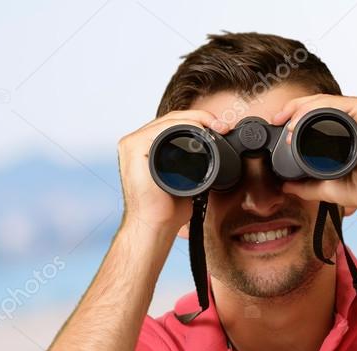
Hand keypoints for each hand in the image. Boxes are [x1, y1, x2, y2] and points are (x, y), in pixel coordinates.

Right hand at [117, 110, 232, 232]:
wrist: (155, 226)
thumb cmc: (168, 209)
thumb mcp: (186, 179)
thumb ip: (193, 163)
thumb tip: (216, 153)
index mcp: (148, 146)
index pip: (175, 124)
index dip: (200, 121)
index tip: (222, 128)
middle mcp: (137, 142)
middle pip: (172, 119)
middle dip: (201, 118)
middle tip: (223, 126)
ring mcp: (132, 144)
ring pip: (168, 120)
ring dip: (195, 119)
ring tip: (216, 127)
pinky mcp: (133, 149)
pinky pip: (160, 129)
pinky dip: (182, 127)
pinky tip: (199, 131)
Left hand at [271, 94, 356, 213]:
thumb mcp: (326, 184)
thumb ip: (306, 185)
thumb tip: (286, 186)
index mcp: (350, 126)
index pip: (319, 113)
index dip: (296, 115)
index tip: (279, 124)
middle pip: (320, 103)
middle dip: (294, 108)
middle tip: (278, 120)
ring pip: (325, 101)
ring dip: (301, 110)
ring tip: (287, 126)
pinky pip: (336, 103)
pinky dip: (315, 110)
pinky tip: (300, 122)